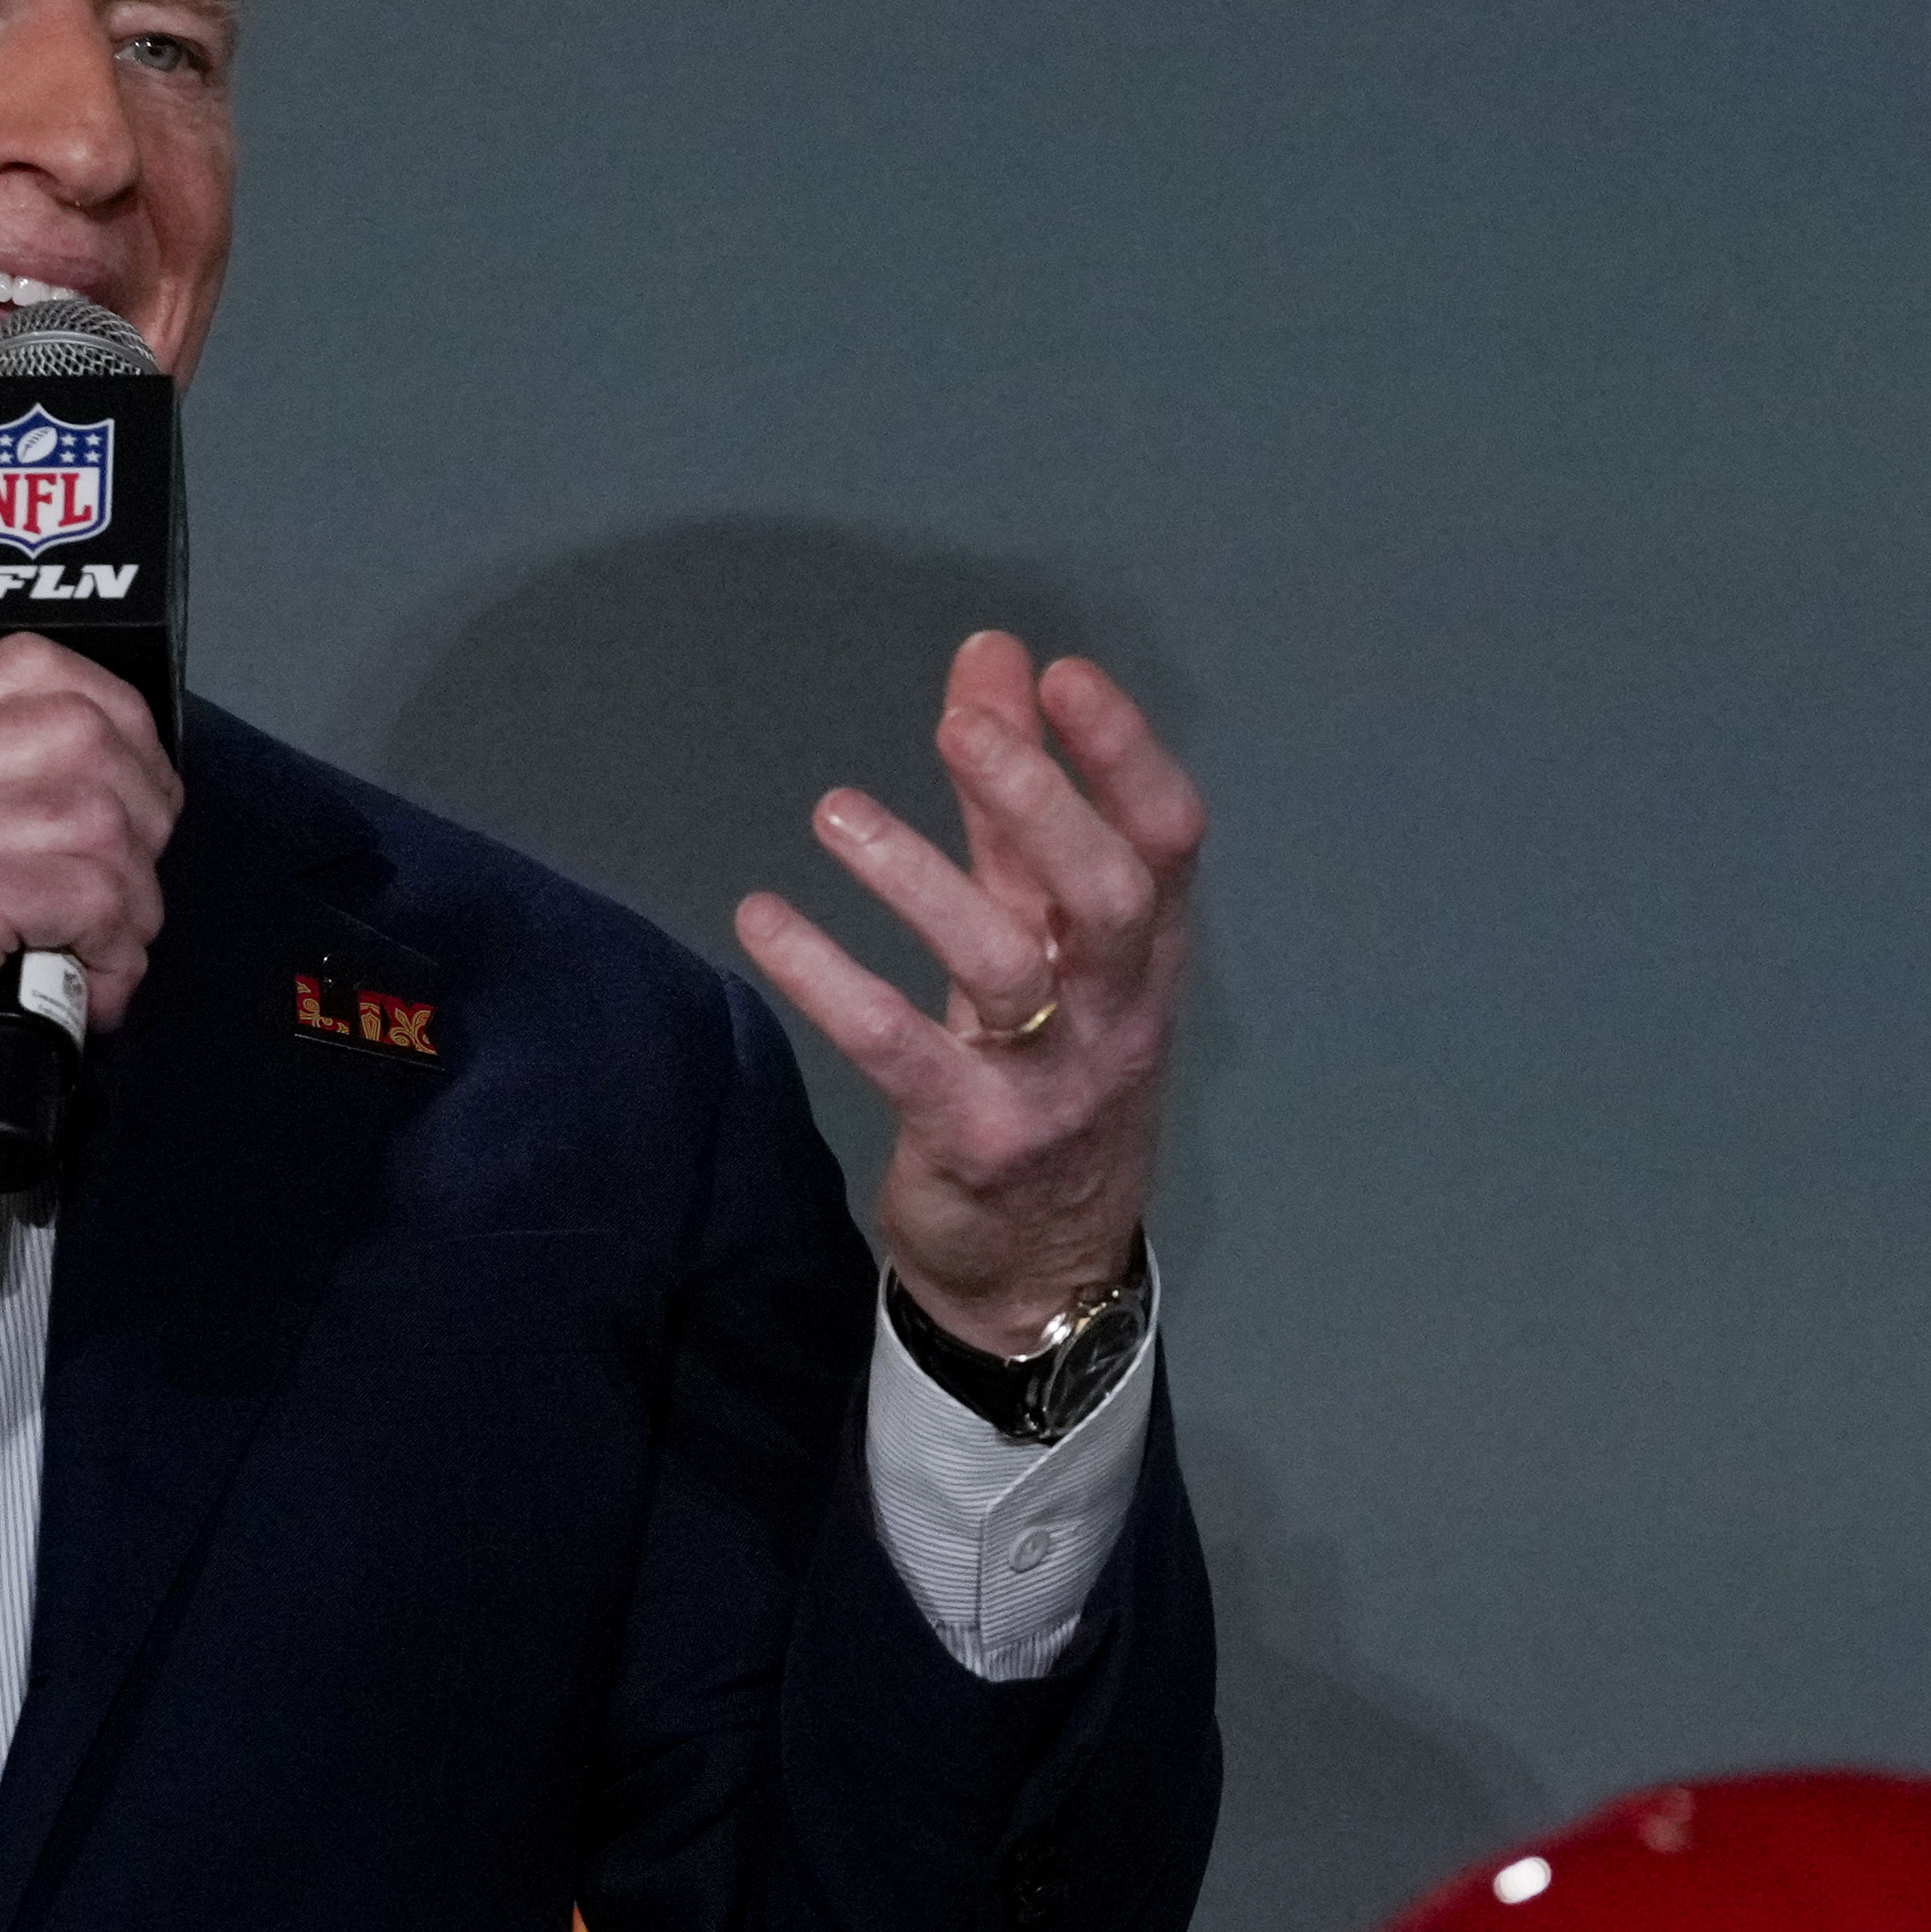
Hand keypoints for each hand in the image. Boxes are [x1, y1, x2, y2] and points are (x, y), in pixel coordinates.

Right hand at [0, 640, 181, 1274]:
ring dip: (129, 907)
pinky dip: (112, 956)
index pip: (34, 668)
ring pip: (103, 816)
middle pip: (87, 729)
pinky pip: (93, 892)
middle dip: (142, 822)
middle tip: (121, 902)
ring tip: (89, 962)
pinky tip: (75, 995)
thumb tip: (107, 787)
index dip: (120, 731)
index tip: (135, 806)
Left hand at [735, 634, 1203, 1352]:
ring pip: (1004, 968)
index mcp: (1145, 954)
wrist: (1044, 1272)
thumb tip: (993, 659)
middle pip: (1105, 894)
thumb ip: (1014, 807)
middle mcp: (1116, 1013)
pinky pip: (902, 1049)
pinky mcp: (975, 1137)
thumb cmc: (1045, 1073)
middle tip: (959, 728)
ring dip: (919, 880)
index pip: (1167, 840)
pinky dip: (830, 979)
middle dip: (1041, 803)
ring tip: (835, 812)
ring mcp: (1053, 1083)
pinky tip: (764, 920)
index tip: (1063, 673)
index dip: (1126, 755)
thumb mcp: (1042, 939)